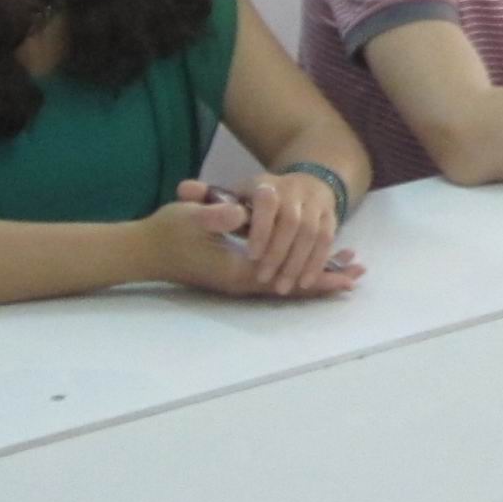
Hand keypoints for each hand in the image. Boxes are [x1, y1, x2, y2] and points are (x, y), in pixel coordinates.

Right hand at [149, 180, 360, 298]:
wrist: (142, 250)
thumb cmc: (167, 231)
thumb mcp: (191, 218)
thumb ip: (215, 216)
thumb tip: (239, 216)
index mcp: (238, 272)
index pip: (289, 278)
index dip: (320, 275)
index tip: (349, 273)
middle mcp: (243, 282)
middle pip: (294, 286)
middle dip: (327, 279)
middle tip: (359, 273)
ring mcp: (238, 280)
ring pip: (286, 282)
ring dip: (315, 275)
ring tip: (347, 270)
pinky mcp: (233, 273)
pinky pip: (274, 277)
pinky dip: (296, 270)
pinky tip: (310, 262)